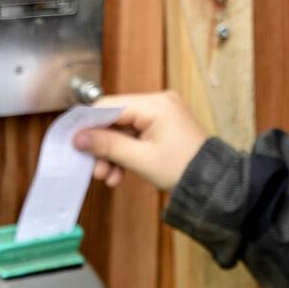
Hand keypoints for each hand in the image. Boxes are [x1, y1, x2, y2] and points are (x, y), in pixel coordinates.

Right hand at [73, 91, 209, 191]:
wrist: (213, 184)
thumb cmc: (183, 170)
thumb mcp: (140, 159)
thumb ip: (107, 145)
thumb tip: (78, 137)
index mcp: (155, 105)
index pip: (109, 105)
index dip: (89, 124)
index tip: (75, 143)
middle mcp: (159, 103)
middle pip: (115, 119)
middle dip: (103, 146)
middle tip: (95, 170)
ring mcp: (162, 114)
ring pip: (124, 130)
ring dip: (113, 154)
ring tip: (109, 177)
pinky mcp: (163, 126)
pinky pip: (136, 135)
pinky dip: (126, 153)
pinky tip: (119, 174)